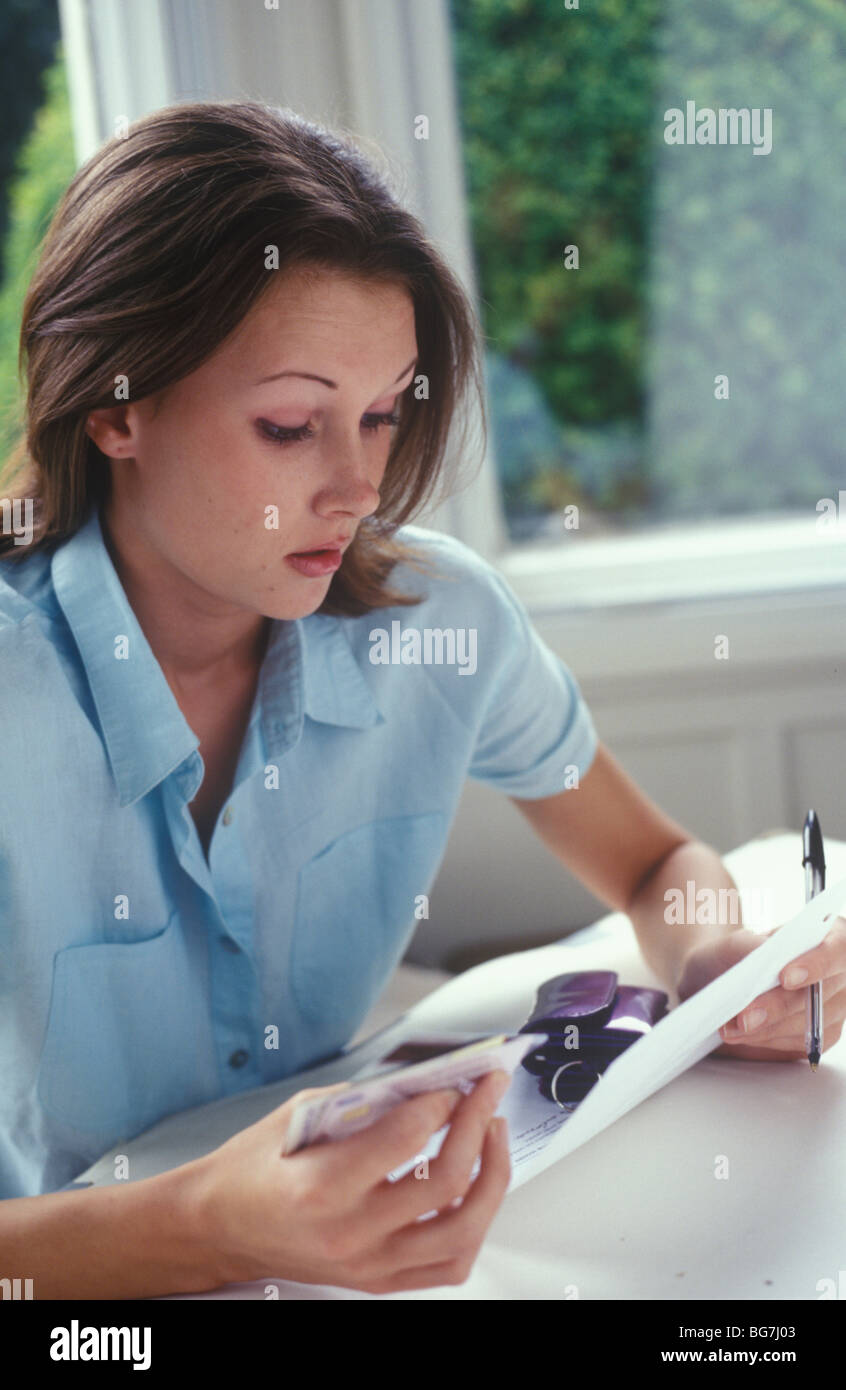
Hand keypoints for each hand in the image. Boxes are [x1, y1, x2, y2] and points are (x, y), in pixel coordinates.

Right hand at [185, 1068, 511, 1293]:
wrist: (220, 1227)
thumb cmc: (252, 1169)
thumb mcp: (300, 1114)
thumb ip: (364, 1099)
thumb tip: (425, 1081)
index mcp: (324, 1186)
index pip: (407, 1138)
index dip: (442, 1101)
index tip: (455, 1079)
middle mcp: (351, 1233)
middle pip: (446, 1182)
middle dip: (478, 1124)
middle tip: (488, 1092)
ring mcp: (369, 1265)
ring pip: (462, 1230)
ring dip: (491, 1177)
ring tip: (493, 1135)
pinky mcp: (379, 1281)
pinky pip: (449, 1264)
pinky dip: (474, 1224)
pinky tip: (476, 1188)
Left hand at [676, 918, 845, 1061]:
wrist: (725, 977)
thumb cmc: (740, 953)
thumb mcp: (740, 940)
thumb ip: (752, 945)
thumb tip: (764, 959)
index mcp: (831, 936)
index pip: (837, 949)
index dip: (816, 964)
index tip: (786, 978)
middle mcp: (841, 972)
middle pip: (821, 994)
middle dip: (779, 1007)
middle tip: (745, 1018)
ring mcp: (837, 1005)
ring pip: (811, 1024)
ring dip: (768, 1030)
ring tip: (732, 1029)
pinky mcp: (824, 1032)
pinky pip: (802, 1042)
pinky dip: (769, 1040)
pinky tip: (745, 1035)